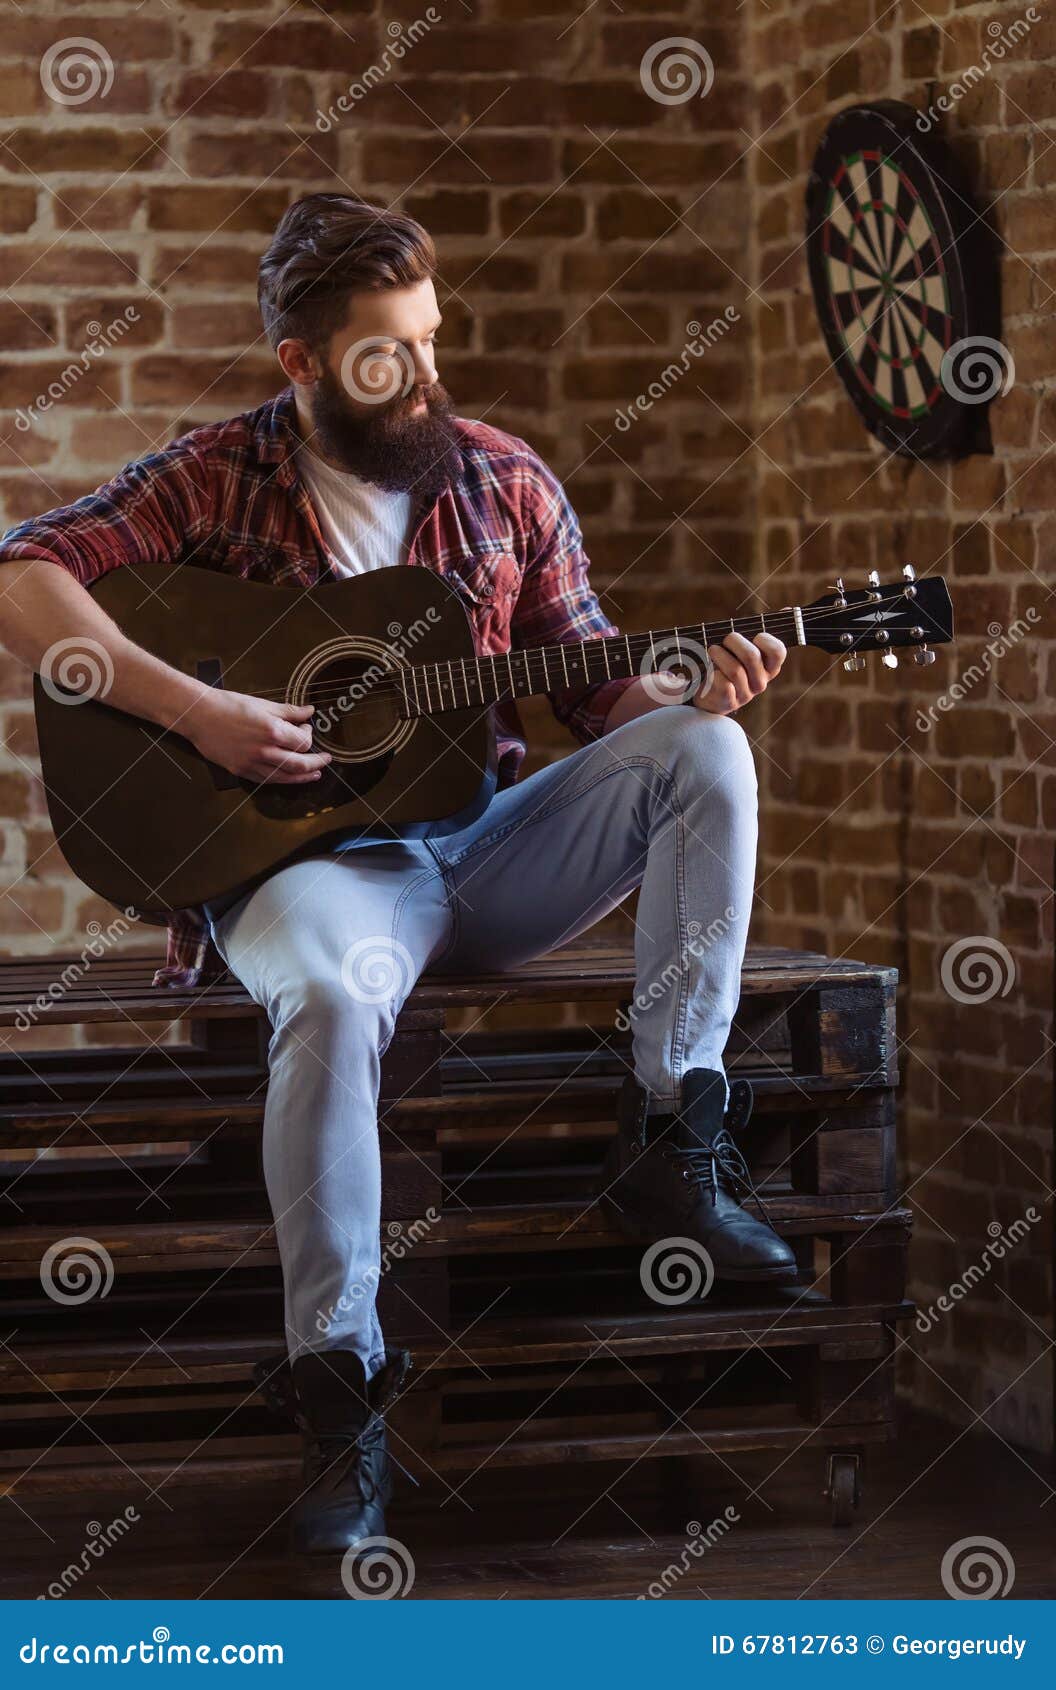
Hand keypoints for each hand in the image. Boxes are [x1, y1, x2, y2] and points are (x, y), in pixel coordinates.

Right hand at [184, 689, 331, 783]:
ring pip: (285, 777)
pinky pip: (267, 780)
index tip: (306, 728)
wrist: (199, 715)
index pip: (303, 742)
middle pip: (300, 764)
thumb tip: (309, 712)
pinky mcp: (241, 771)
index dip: (309, 735)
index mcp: (272, 731)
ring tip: (315, 774)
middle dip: (317, 763)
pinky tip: (290, 777)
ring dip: (303, 777)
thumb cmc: (229, 705)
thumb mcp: (263, 704)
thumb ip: (289, 711)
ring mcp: (252, 763)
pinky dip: (282, 779)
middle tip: (326, 760)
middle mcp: (264, 750)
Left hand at [692, 631, 785, 714]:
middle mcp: (761, 681)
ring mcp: (746, 694)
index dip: (764, 639)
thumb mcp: (747, 645)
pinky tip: (709, 671)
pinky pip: (723, 684)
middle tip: (725, 639)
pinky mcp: (728, 702)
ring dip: (718, 654)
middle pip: (751, 656)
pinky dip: (712, 673)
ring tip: (712, 651)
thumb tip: (788, 610)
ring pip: (735, 670)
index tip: (753, 636)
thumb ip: (766, 629)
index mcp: (770, 666)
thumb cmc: (730, 661)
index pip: (778, 651)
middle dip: (733, 640)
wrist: (709, 692)